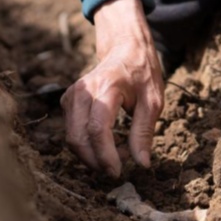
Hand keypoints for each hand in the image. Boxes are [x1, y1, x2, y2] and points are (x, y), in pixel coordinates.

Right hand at [61, 0, 163, 176]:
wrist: (125, 49)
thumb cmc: (142, 74)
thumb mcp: (153, 102)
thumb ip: (144, 132)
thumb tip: (141, 164)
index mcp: (107, 87)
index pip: (97, 127)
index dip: (104, 155)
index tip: (117, 171)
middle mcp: (84, 90)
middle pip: (78, 136)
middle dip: (95, 161)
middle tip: (116, 169)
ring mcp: (72, 95)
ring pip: (72, 138)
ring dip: (90, 156)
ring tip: (115, 156)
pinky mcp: (68, 101)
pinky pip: (72, 132)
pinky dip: (86, 146)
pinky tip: (105, 145)